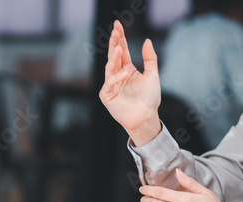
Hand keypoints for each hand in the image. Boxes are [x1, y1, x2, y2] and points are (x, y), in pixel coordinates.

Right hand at [99, 20, 161, 145]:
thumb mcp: (152, 75)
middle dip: (114, 43)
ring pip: (110, 68)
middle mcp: (117, 75)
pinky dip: (116, 78)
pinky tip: (124, 73)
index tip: (118, 25)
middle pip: (114, 56)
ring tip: (117, 47)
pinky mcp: (106, 95)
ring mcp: (111, 85)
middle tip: (115, 31)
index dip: (120, 38)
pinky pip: (109, 84)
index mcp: (127, 69)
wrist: (145, 117)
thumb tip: (147, 40)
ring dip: (113, 57)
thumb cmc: (149, 99)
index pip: (122, 51)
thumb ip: (149, 58)